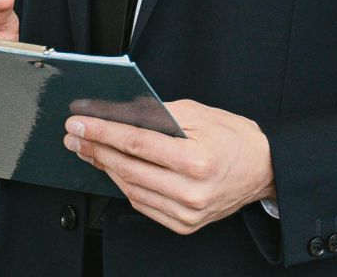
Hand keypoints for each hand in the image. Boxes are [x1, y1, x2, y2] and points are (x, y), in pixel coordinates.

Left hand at [63, 99, 275, 234]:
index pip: (136, 144)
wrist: (264, 169)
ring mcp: (188, 212)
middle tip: (73, 136)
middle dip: (95, 149)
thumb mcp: (196, 113)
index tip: (78, 123)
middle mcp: (191, 191)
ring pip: (131, 188)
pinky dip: (124, 185)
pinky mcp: (185, 224)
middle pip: (128, 168)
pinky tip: (113, 168)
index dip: (102, 132)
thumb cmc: (232, 137)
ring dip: (104, 167)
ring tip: (87, 149)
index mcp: (195, 161)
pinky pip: (143, 204)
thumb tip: (115, 114)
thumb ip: (155, 113)